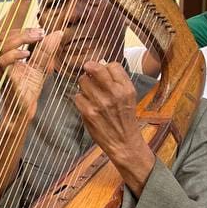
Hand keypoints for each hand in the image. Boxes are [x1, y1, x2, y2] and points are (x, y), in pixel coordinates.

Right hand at [0, 27, 59, 117]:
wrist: (25, 107)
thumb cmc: (29, 88)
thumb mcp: (41, 65)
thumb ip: (47, 49)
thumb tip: (58, 33)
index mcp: (6, 55)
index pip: (9, 35)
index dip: (24, 30)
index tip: (41, 31)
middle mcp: (0, 59)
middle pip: (3, 37)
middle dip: (23, 32)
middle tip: (40, 33)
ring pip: (1, 46)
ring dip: (20, 39)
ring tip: (36, 40)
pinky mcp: (2, 76)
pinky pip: (1, 60)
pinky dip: (14, 54)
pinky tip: (27, 54)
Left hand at [74, 61, 154, 193]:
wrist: (123, 142)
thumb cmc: (124, 118)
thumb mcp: (129, 97)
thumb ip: (118, 81)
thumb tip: (100, 65)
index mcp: (126, 88)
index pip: (112, 65)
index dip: (104, 67)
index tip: (102, 73)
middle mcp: (114, 93)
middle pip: (94, 69)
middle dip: (89, 71)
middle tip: (89, 77)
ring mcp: (100, 103)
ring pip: (83, 81)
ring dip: (83, 86)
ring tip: (90, 94)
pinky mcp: (88, 112)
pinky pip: (77, 96)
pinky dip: (80, 100)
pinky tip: (87, 106)